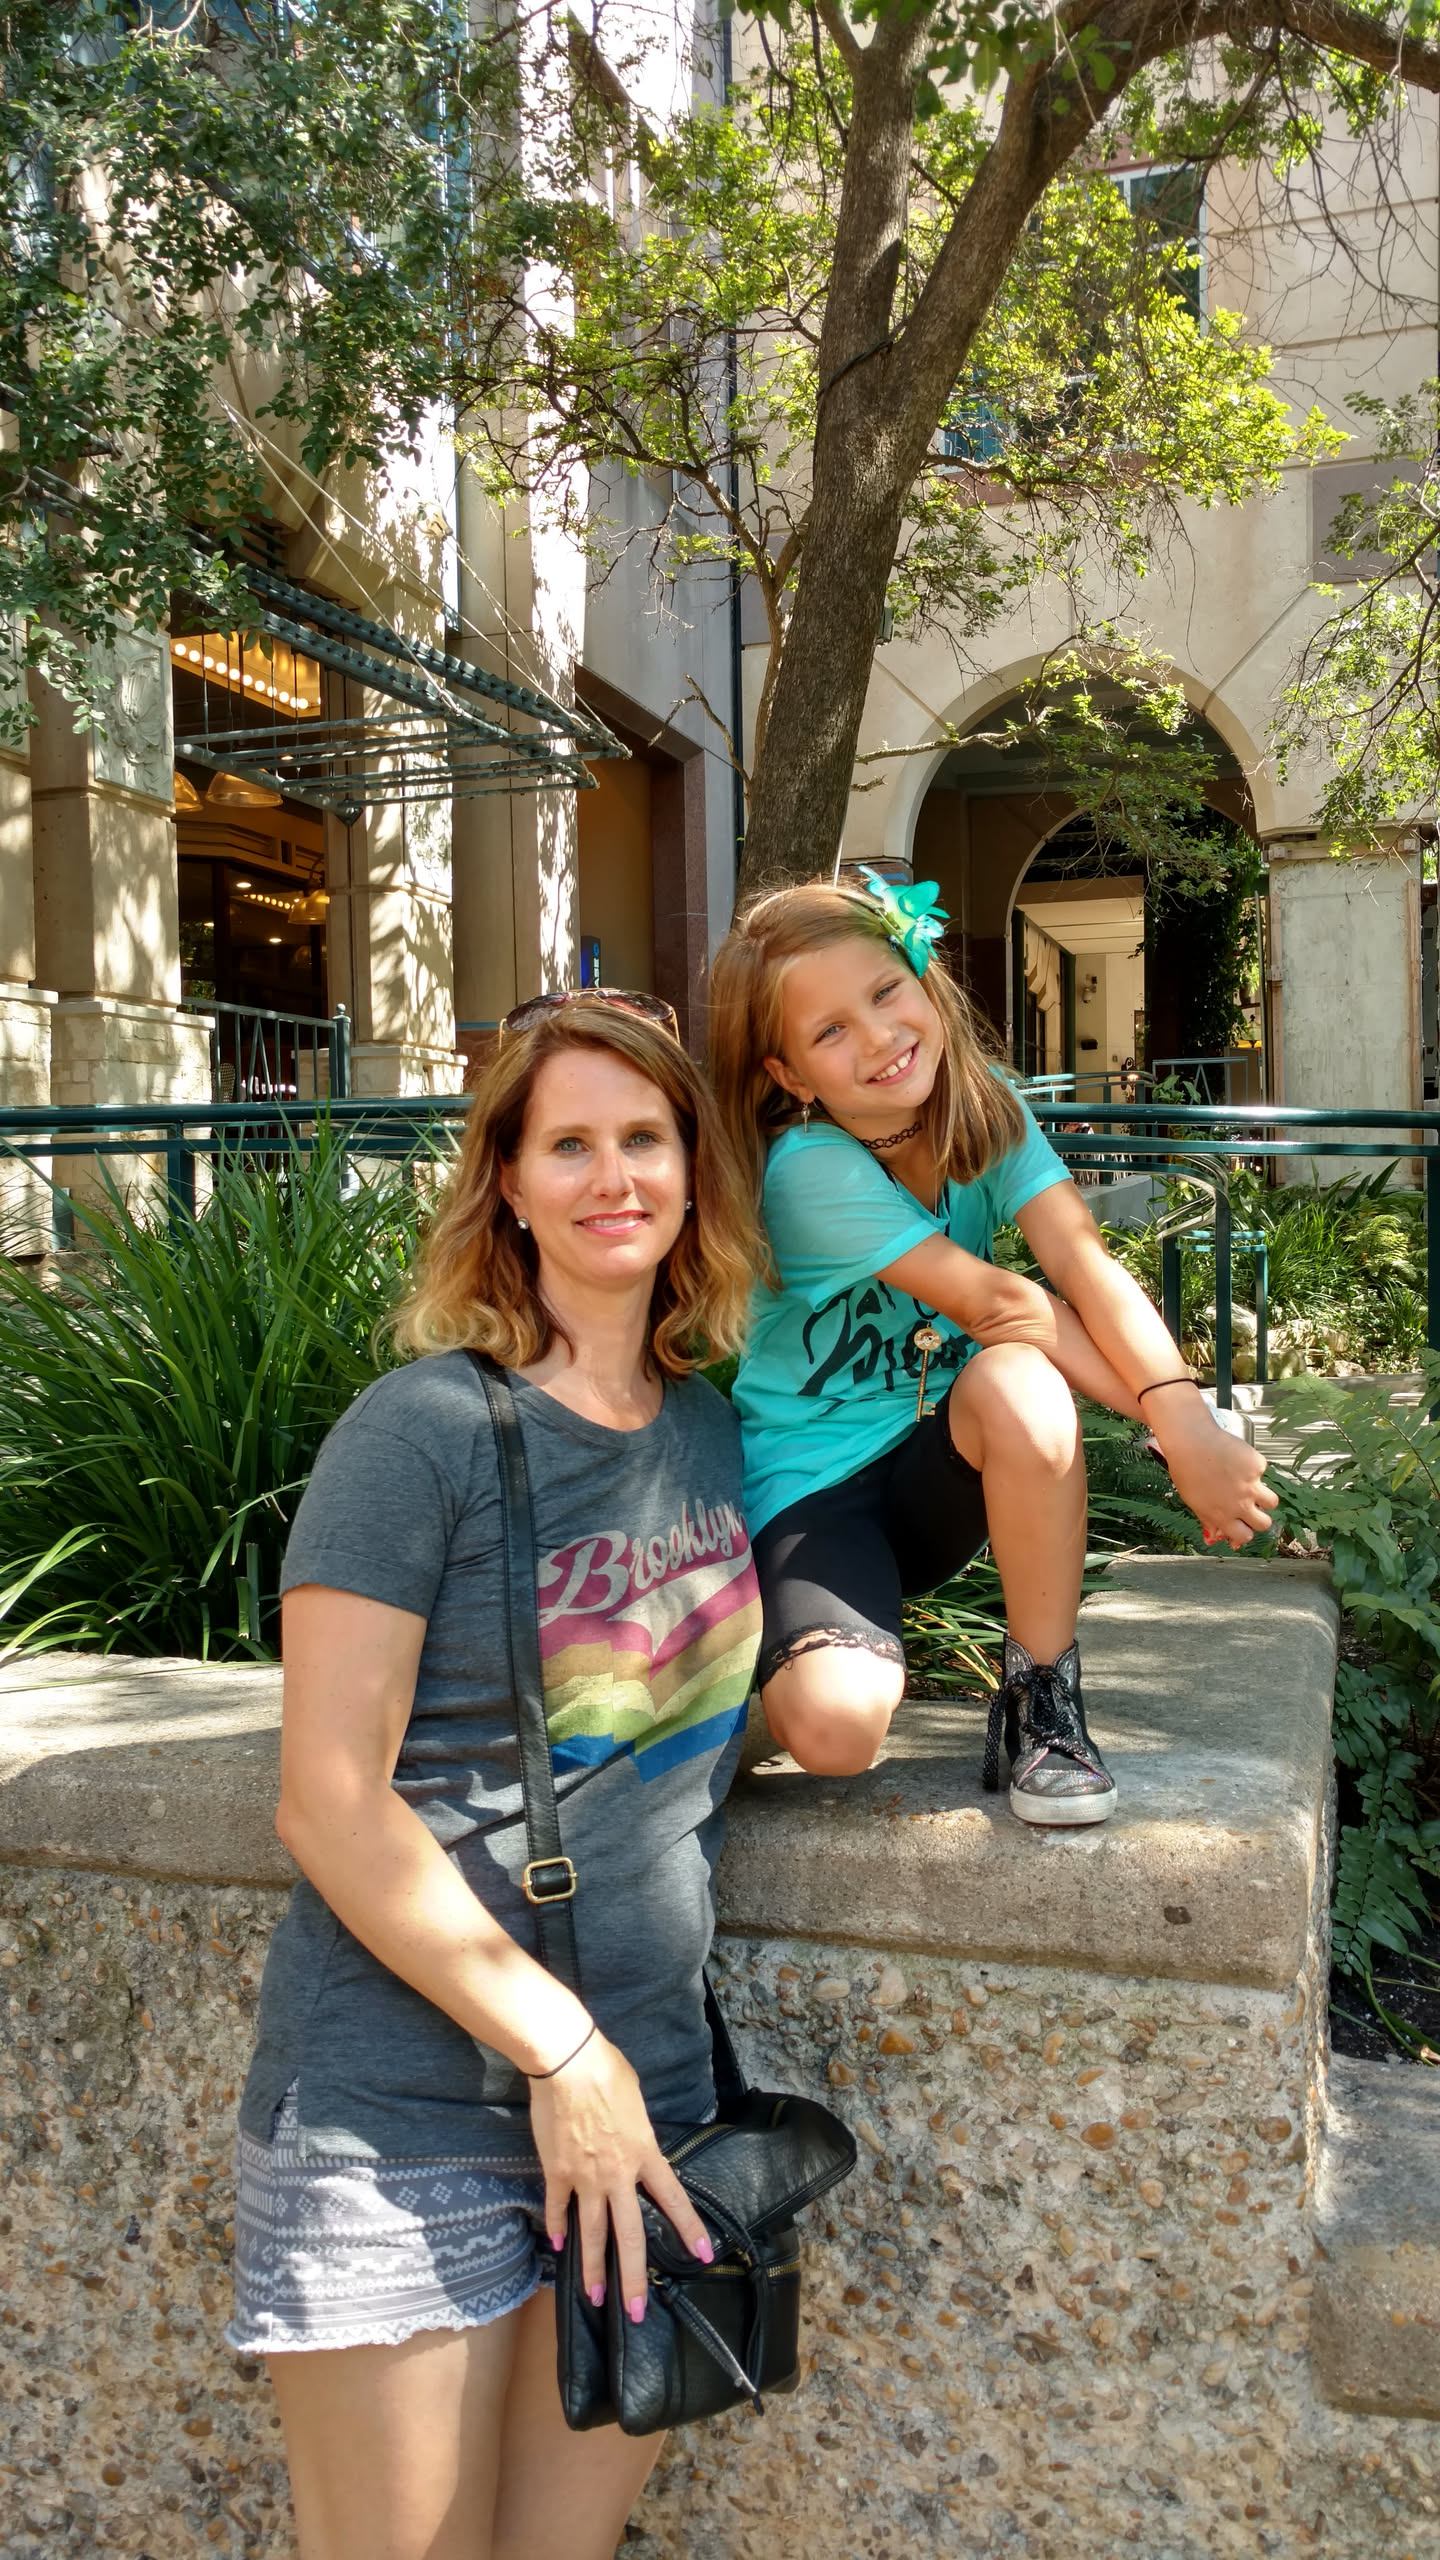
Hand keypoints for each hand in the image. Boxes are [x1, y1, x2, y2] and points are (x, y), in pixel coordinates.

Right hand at [528, 2028, 713, 2323]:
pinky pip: (557, 2208)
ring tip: (593, 2297)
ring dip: (592, 2268)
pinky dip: (555, 2228)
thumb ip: (640, 2130)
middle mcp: (618, 2174)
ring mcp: (585, 2177)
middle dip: (634, 2277)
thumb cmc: (608, 2071)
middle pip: (629, 2235)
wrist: (568, 2064)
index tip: (705, 2254)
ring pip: (592, 2233)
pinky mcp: (557, 2171)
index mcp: (645, 2154)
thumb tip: (637, 2143)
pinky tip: (556, 2246)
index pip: (673, 2200)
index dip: (689, 2229)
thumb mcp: (637, 2100)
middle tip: (637, 2312)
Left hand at [1153, 1405, 1277, 1547]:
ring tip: (1251, 1485)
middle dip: (1260, 1518)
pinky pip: (1263, 1472)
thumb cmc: (1187, 1469)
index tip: (1243, 1524)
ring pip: (1272, 1502)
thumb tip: (1214, 1537)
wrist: (1191, 1441)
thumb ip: (1208, 1520)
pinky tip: (1238, 1459)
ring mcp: (1251, 1486)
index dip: (1245, 1531)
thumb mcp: (1193, 1502)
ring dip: (1264, 1496)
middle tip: (1252, 1507)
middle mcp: (1239, 1505)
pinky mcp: (1257, 1467)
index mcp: (1222, 1517)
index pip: (1245, 1537)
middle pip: (1264, 1523)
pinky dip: (1253, 1467)